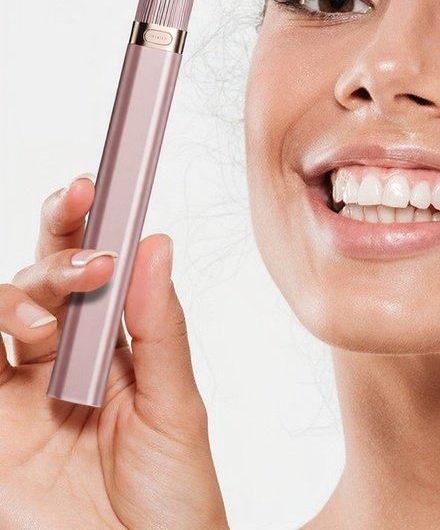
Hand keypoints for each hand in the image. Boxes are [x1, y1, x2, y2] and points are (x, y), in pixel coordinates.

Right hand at [0, 175, 228, 529]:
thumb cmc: (175, 500)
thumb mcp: (174, 408)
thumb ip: (159, 329)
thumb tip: (155, 243)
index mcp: (115, 348)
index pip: (95, 274)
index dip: (87, 229)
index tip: (94, 187)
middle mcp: (62, 364)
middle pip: (41, 282)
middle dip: (55, 248)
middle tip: (84, 247)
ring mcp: (17, 398)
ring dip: (14, 300)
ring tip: (45, 326)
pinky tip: (1, 331)